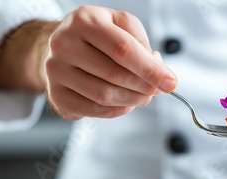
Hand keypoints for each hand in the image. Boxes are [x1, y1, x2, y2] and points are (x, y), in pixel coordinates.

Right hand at [45, 6, 176, 119]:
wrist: (65, 46)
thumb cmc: (99, 36)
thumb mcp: (122, 26)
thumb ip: (142, 45)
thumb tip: (159, 72)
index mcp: (84, 21)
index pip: (123, 49)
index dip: (151, 70)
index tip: (170, 83)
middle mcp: (64, 44)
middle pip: (115, 75)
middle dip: (144, 86)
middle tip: (158, 90)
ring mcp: (56, 71)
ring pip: (105, 95)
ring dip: (133, 100)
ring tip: (143, 95)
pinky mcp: (57, 94)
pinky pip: (95, 110)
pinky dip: (118, 110)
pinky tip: (126, 102)